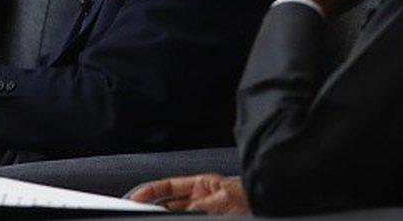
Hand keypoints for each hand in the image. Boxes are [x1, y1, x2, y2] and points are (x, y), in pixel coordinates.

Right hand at [129, 174, 248, 214]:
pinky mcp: (207, 219)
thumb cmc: (253, 197)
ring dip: (163, 215)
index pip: (167, 186)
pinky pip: (186, 219)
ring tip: (153, 216)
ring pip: (175, 214)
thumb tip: (184, 210)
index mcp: (201, 185)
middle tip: (139, 211)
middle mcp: (199, 199)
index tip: (134, 197)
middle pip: (167, 204)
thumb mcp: (225, 198)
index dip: (149, 190)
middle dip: (152, 206)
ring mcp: (203, 213)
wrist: (267, 204)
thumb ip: (202, 204)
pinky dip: (174, 220)